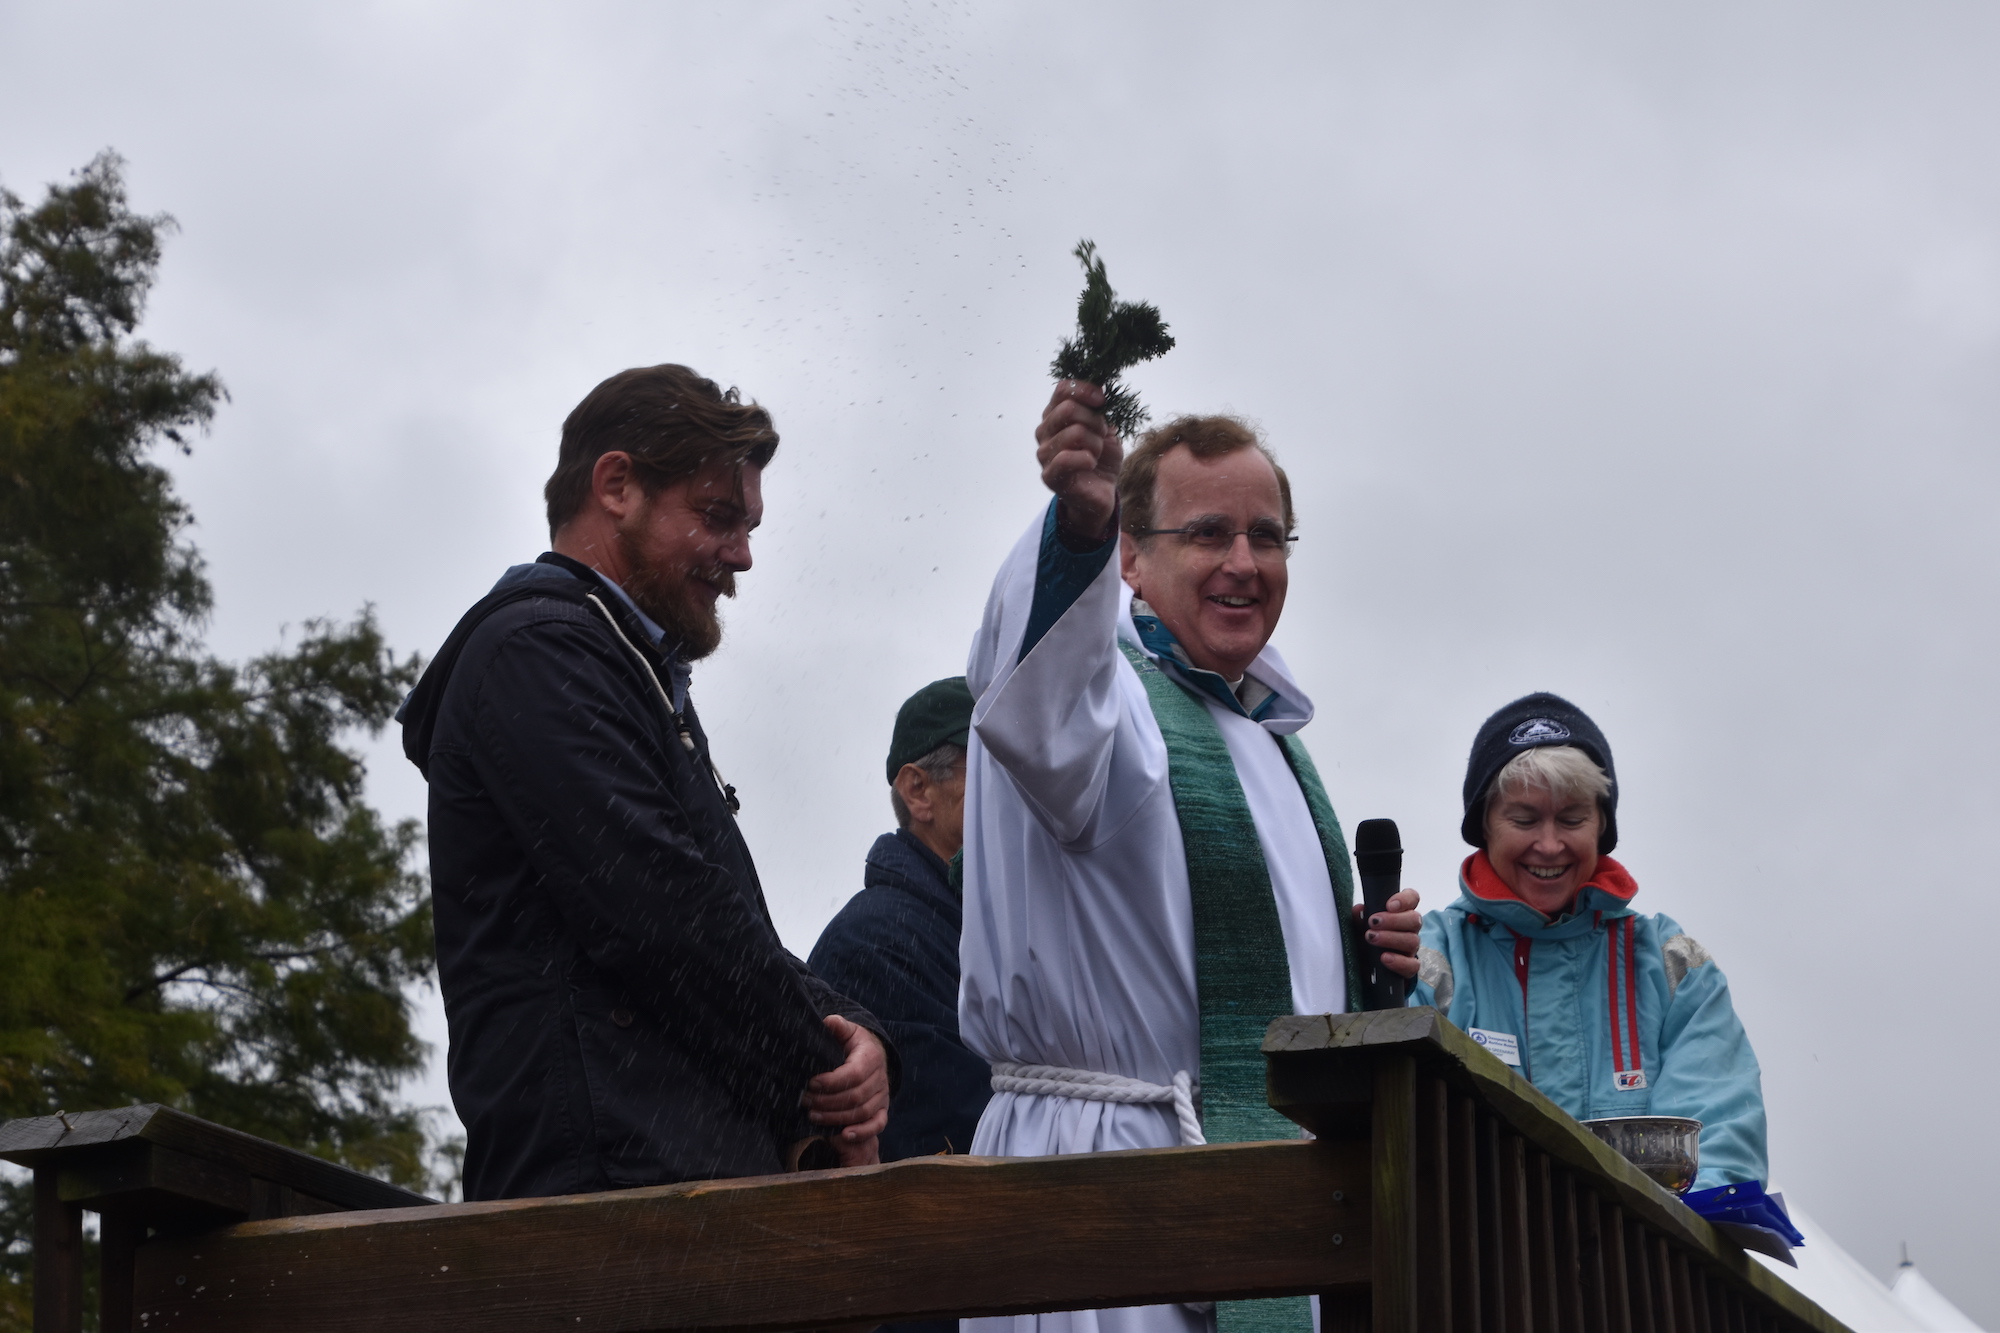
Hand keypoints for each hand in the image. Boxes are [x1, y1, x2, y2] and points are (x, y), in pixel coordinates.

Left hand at [804, 1015, 888, 1148]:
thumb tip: (829, 1021)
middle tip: (804, 1101)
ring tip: (812, 1116)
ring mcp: (883, 1096)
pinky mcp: (882, 1110)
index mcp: (871, 1057)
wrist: (872, 1056)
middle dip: (827, 1101)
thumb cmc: (854, 1044)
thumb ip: (838, 1026)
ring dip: (836, 1117)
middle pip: (856, 1096)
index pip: (854, 1073)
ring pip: (862, 1112)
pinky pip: (878, 1125)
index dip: (831, 1081)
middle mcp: (881, 1078)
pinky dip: (863, 1132)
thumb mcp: (847, 1031)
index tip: (810, 1083)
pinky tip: (844, 1135)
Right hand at [1036, 379, 1120, 542]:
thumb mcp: (1105, 427)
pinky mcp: (1049, 475)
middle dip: (1096, 421)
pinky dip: (1088, 460)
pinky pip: (1067, 458)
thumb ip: (1098, 408)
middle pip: (1069, 409)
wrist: (1101, 492)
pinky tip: (1090, 465)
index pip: (1063, 389)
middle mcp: (1044, 431)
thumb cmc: (1101, 457)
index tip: (1102, 400)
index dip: (1085, 390)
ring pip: (1075, 432)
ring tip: (1096, 454)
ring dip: (1096, 444)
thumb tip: (1099, 387)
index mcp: (1055, 415)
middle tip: (1102, 435)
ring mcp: (1044, 453)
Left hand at [1353, 888, 1422, 978]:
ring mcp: (1411, 949)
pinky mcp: (1410, 967)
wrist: (1367, 967)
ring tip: (1371, 937)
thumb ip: (1359, 917)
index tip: (1389, 905)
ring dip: (1391, 938)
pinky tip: (1384, 958)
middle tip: (1373, 922)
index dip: (1405, 899)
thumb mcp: (1359, 926)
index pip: (1412, 898)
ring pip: (1413, 941)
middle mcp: (1410, 929)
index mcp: (1401, 913)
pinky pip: (1413, 965)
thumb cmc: (1366, 939)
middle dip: (1393, 920)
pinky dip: (1399, 961)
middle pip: (1415, 919)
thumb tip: (1359, 909)